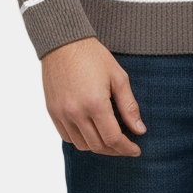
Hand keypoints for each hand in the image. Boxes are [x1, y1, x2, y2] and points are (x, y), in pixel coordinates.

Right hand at [41, 36, 147, 155]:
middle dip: (115, 150)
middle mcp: (76, 113)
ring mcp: (62, 114)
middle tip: (126, 146)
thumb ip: (129, 106)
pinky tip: (91, 132)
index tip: (136, 150)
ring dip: (98, 147)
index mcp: (95, 103)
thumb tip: (139, 130)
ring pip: (82, 145)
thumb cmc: (93, 56)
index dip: (126, 148)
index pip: (113, 138)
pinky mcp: (53, 112)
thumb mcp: (118, 77)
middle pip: (98, 146)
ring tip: (110, 139)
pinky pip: (67, 137)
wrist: (63, 42)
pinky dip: (81, 140)